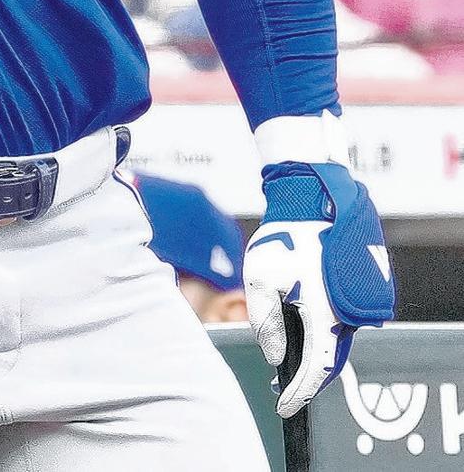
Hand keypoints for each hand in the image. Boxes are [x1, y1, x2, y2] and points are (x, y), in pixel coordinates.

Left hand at [244, 161, 394, 415]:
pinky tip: (299, 338)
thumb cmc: (282, 239)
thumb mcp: (259, 281)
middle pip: (328, 362)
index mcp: (325, 316)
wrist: (313, 203)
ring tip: (286, 371)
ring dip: (312, 358)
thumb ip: (265, 323)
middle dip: (305, 380)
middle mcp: (347, 316)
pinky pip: (337, 325)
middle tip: (283, 394)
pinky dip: (319, 337)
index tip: (284, 407)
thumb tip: (276, 355)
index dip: (299, 393)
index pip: (315, 370)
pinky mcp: (350, 293)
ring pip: (334, 344)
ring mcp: (352, 304)